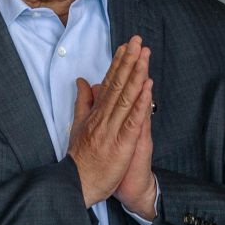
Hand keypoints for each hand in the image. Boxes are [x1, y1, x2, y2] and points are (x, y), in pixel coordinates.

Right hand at [68, 36, 152, 207]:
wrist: (76, 184)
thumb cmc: (80, 158)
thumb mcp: (76, 126)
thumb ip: (82, 102)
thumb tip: (82, 81)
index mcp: (95, 112)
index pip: (108, 82)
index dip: (118, 63)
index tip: (126, 46)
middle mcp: (103, 116)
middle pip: (118, 84)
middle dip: (128, 61)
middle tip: (137, 40)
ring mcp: (112, 129)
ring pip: (126, 97)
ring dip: (136, 74)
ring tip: (144, 55)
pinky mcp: (121, 143)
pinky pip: (133, 119)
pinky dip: (141, 102)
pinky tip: (147, 86)